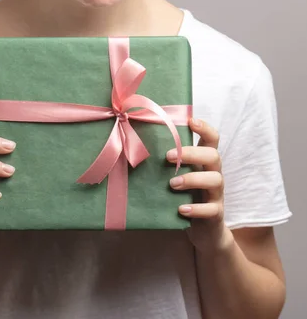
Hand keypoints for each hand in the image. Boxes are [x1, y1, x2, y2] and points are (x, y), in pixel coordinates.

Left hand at [166, 116, 232, 253]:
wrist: (203, 231)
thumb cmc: (185, 196)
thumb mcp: (179, 175)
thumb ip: (169, 162)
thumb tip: (134, 143)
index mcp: (205, 161)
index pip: (212, 138)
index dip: (205, 128)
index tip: (191, 121)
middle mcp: (214, 174)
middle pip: (214, 155)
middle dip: (192, 154)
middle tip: (168, 157)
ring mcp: (217, 194)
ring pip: (215, 180)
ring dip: (192, 179)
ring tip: (172, 184)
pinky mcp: (216, 214)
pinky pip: (211, 209)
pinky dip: (196, 209)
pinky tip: (182, 209)